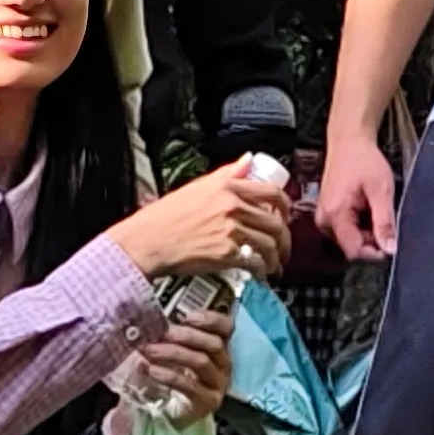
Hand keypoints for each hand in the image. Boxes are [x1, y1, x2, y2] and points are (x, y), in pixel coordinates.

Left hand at [110, 302, 234, 434]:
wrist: (169, 414)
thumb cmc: (172, 377)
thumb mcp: (171, 353)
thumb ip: (168, 338)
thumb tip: (146, 322)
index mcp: (217, 348)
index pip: (225, 327)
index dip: (210, 319)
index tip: (187, 316)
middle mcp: (222, 365)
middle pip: (214, 344)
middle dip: (187, 336)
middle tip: (163, 333)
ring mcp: (217, 385)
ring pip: (201, 362)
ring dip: (173, 353)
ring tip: (149, 350)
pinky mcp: (207, 402)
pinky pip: (190, 386)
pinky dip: (169, 375)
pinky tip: (152, 370)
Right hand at [114, 157, 290, 285]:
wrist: (147, 241)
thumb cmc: (165, 217)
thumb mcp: (197, 187)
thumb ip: (227, 174)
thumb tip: (249, 160)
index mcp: (227, 186)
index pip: (272, 192)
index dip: (286, 207)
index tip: (285, 218)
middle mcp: (232, 205)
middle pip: (276, 222)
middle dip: (284, 240)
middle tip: (282, 249)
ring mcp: (231, 230)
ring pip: (270, 245)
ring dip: (276, 258)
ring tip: (273, 266)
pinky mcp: (226, 254)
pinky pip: (256, 262)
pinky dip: (263, 270)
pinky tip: (260, 274)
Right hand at [317, 123, 397, 261]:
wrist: (349, 141)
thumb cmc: (363, 159)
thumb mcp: (381, 191)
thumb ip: (385, 222)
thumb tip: (390, 249)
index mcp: (335, 215)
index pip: (354, 252)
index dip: (375, 253)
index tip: (391, 244)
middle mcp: (325, 220)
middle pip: (353, 247)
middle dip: (372, 240)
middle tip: (385, 218)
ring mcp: (325, 218)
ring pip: (351, 240)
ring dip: (367, 232)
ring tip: (375, 208)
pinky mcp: (328, 214)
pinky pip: (347, 230)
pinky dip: (361, 224)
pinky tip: (367, 207)